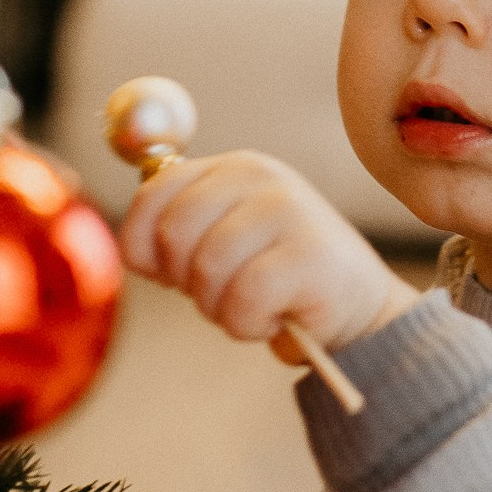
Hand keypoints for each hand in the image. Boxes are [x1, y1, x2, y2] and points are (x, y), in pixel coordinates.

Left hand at [120, 148, 419, 363]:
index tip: (173, 274)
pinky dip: (248, 324)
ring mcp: (287, 210)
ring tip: (254, 304)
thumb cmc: (276, 278)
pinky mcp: (308, 254)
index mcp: (231, 167)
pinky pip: (242, 299)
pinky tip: (275, 317)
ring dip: (220, 308)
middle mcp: (259, 176)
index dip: (148, 248)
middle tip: (224, 291)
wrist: (356, 307)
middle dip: (188, 281)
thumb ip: (179, 228)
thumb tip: (134, 247)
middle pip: (174, 234)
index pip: (152, 196)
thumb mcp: (222, 239)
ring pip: (207, 270)